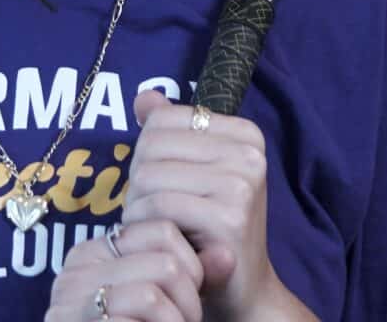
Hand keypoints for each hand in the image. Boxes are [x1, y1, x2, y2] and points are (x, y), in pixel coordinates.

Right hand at [45, 218, 204, 320]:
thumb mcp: (160, 301)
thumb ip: (192, 276)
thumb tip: (229, 255)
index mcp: (93, 252)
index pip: (163, 230)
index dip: (191, 268)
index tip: (186, 299)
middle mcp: (76, 271)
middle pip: (166, 263)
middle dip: (189, 302)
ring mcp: (71, 304)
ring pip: (154, 295)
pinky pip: (140, 319)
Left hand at [122, 90, 274, 319]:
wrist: (243, 289)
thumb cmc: (210, 225)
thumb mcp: (192, 170)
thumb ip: (168, 130)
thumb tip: (144, 97)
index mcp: (244, 133)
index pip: (162, 118)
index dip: (147, 151)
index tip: (164, 180)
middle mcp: (249, 153)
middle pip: (152, 145)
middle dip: (139, 180)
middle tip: (154, 208)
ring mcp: (242, 184)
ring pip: (149, 175)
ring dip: (137, 205)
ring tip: (156, 223)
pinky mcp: (229, 218)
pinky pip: (159, 206)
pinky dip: (144, 224)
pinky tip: (160, 238)